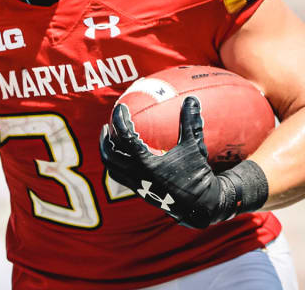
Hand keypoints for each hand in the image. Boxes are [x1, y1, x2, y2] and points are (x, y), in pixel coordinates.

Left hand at [99, 96, 236, 228]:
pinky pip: (119, 175)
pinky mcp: (138, 191)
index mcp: (147, 164)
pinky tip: (123, 154)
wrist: (200, 206)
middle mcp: (137, 176)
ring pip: (111, 168)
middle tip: (106, 125)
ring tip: (110, 139)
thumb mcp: (194, 147)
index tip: (121, 108)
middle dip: (105, 139)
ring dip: (107, 152)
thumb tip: (192, 99)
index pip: (125, 138)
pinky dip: (116, 163)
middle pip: (109, 155)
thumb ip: (190, 122)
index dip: (120, 120)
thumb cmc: (197, 174)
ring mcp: (136, 185)